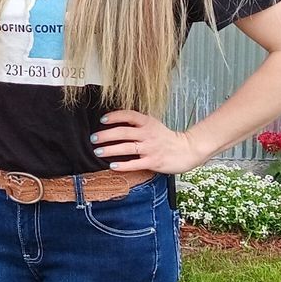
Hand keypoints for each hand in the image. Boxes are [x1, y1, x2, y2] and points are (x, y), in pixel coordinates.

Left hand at [90, 109, 207, 174]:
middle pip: (123, 132)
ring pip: (126, 148)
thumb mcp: (153, 125)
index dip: (114, 116)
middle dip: (105, 135)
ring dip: (110, 149)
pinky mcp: (153, 162)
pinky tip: (112, 166)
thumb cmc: (166, 138)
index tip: (102, 120)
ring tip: (98, 151)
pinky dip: (123, 165)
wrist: (187, 150)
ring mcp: (150, 148)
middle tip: (93, 139)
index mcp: (148, 123)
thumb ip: (137, 123)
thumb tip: (115, 122)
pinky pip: (135, 164)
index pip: (129, 115)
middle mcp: (148, 134)